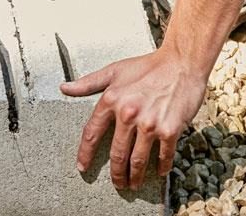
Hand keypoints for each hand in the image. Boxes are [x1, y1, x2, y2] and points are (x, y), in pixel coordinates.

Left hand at [62, 47, 207, 190]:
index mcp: (112, 99)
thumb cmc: (148, 65)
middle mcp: (128, 113)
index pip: (92, 133)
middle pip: (117, 154)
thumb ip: (89, 83)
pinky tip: (160, 171)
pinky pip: (163, 156)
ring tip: (134, 183)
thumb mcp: (115, 70)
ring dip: (135, 177)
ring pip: (137, 161)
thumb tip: (64, 88)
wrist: (182, 61)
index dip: (85, 154)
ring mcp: (149, 124)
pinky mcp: (169, 130)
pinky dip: (161, 167)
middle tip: (118, 183)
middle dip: (116, 174)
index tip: (82, 167)